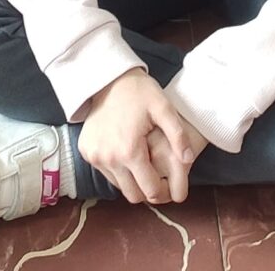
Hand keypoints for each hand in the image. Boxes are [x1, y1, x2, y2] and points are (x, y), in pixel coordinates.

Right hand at [77, 69, 204, 203]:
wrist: (108, 78)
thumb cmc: (139, 92)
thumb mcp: (164, 108)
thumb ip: (178, 135)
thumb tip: (188, 160)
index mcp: (130, 151)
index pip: (151, 190)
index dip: (164, 191)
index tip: (170, 182)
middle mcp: (109, 159)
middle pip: (134, 195)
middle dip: (148, 190)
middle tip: (157, 176)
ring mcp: (95, 156)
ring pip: (119, 186)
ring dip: (132, 180)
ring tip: (142, 162)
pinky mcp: (86, 152)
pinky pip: (106, 173)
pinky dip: (118, 170)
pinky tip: (126, 152)